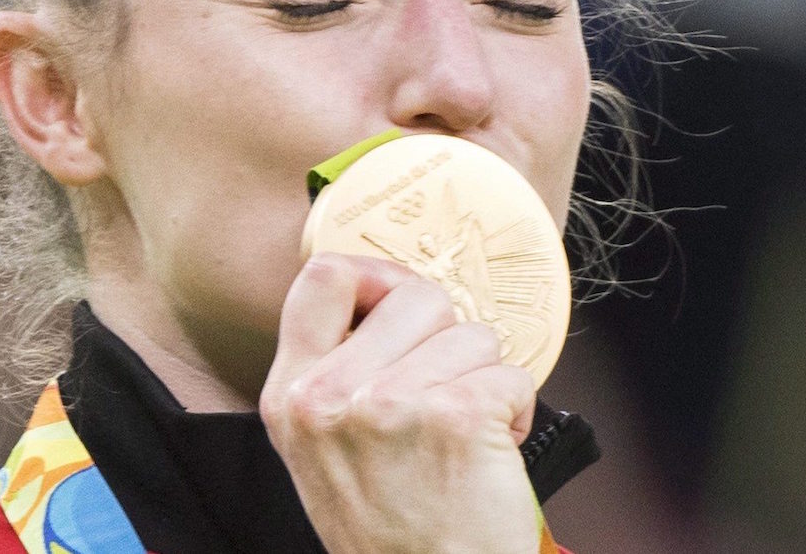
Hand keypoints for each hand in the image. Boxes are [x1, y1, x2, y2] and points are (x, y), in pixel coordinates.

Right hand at [260, 252, 540, 553]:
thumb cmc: (389, 533)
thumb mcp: (321, 450)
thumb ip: (334, 374)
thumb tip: (385, 301)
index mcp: (290, 395)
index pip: (323, 277)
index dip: (377, 277)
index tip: (401, 303)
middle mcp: (328, 395)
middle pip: (415, 295)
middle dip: (448, 336)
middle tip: (444, 387)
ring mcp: (389, 404)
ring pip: (472, 334)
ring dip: (483, 380)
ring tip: (462, 434)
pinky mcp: (454, 417)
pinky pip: (511, 376)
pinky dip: (515, 414)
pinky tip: (487, 455)